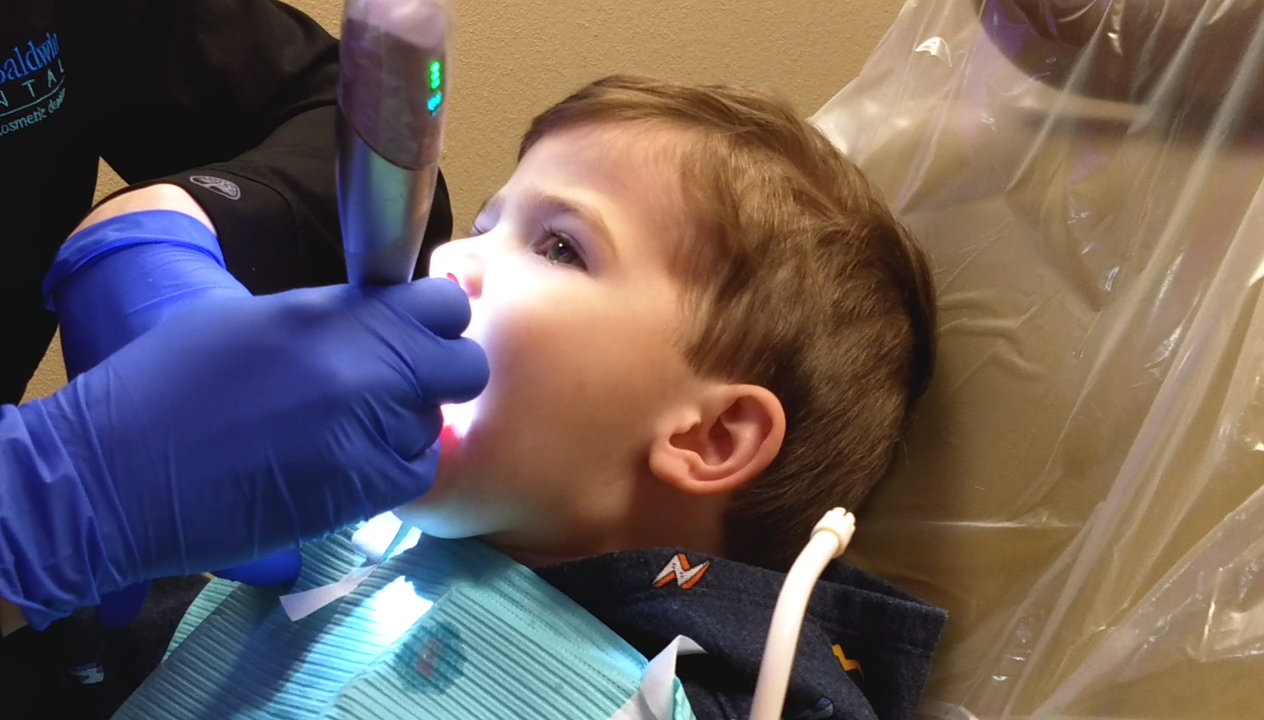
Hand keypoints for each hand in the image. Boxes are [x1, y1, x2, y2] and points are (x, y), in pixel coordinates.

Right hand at [6, 278, 487, 628]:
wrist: (116, 475)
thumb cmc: (163, 388)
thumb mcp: (245, 320)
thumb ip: (326, 317)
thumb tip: (378, 320)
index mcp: (331, 313)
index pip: (440, 304)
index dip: (437, 320)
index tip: (421, 334)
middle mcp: (362, 365)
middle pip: (461, 365)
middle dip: (442, 374)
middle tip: (405, 387)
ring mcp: (366, 428)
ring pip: (433, 422)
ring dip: (407, 426)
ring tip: (350, 432)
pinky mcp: (360, 488)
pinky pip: (415, 472)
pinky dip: (395, 470)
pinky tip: (353, 466)